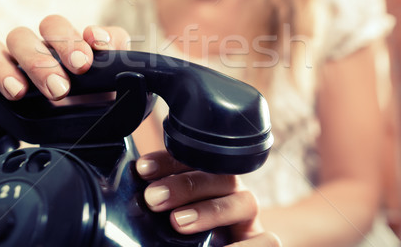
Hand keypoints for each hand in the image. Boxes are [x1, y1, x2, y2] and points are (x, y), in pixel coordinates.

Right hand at [0, 14, 130, 99]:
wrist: (80, 128)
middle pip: (22, 36)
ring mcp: (5, 66)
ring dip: (2, 67)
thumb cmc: (96, 96)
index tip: (84, 63)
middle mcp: (30, 49)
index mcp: (59, 42)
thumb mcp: (115, 77)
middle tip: (59, 89)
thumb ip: (118, 53)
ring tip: (19, 92)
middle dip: (40, 62)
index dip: (68, 40)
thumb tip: (105, 41)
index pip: (55, 26)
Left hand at [136, 150, 281, 246]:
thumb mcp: (165, 223)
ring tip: (179, 222)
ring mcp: (249, 219)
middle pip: (217, 176)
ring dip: (210, 210)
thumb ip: (155, 211)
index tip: (142, 169)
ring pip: (243, 201)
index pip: (191, 162)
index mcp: (206, 183)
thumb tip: (134, 199)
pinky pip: (267, 241)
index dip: (168, 162)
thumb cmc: (188, 238)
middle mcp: (231, 194)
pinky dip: (245, 246)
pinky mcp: (265, 242)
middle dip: (185, 185)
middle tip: (154, 198)